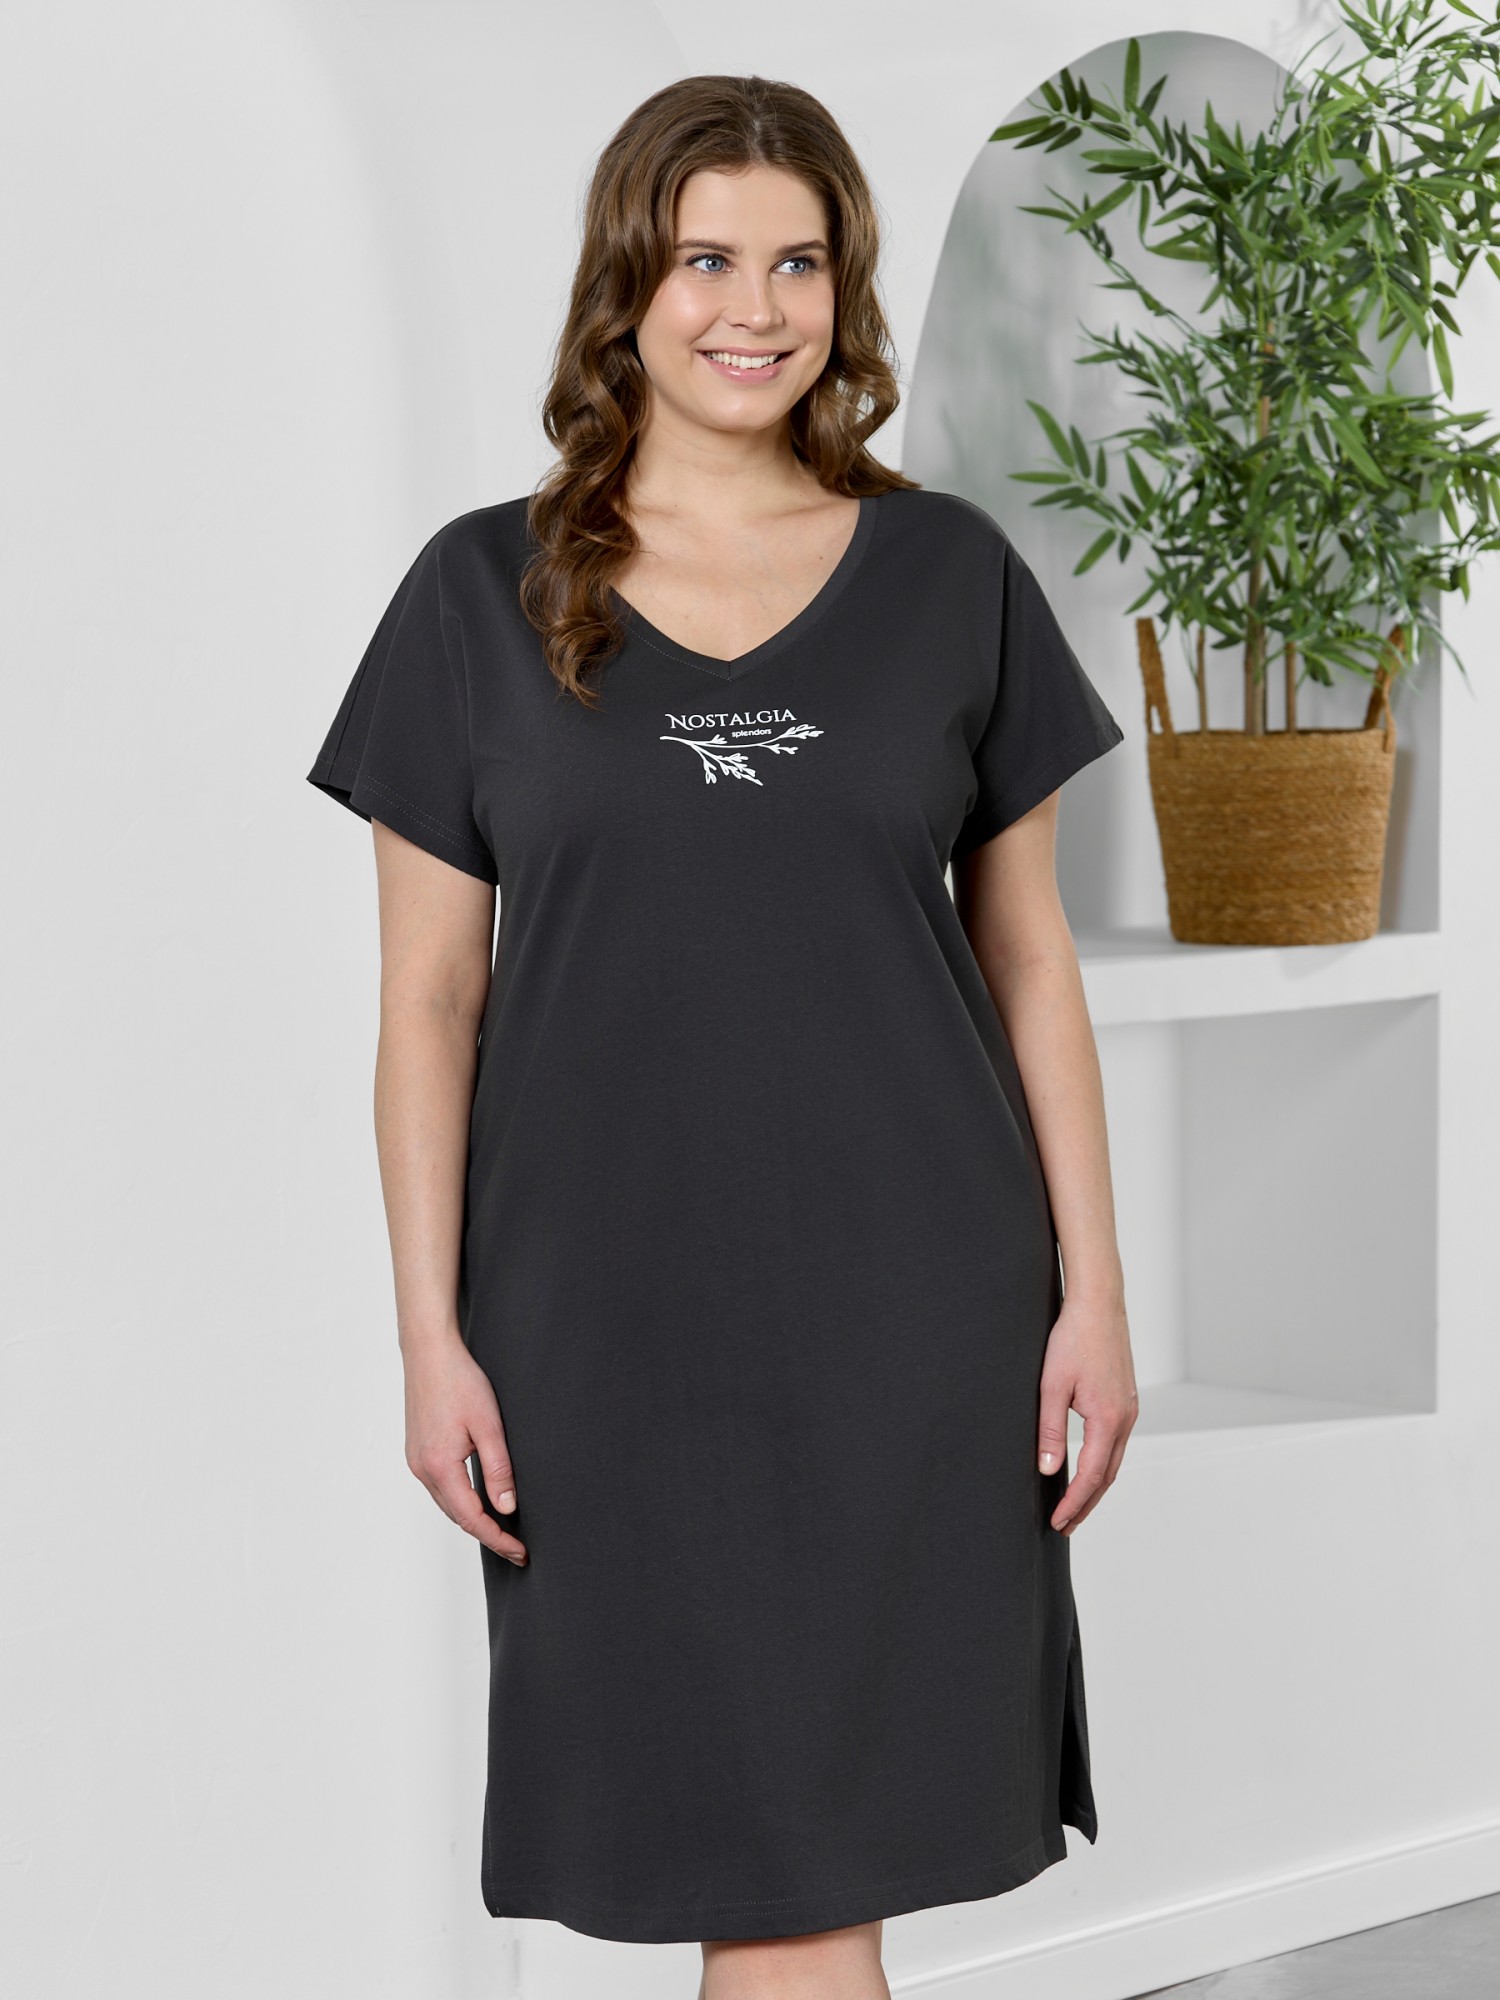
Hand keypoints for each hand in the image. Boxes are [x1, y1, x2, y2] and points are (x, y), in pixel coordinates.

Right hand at [402, 1333, 527, 1564]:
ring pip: (448, 1504)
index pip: (472, 1518)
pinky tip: (479, 1499)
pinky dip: (460, 1501)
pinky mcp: (417, 1452)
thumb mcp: (488, 1425)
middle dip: (488, 1534)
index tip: (520, 1551)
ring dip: (473, 1519)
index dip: (497, 1538)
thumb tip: (507, 1508)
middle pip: (457, 1517)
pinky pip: (440, 1488)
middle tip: (517, 1547)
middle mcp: (423, 1470)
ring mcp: (416, 1462)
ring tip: (502, 1528)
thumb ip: (498, 1468)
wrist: (429, 1353)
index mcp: (440, 1466)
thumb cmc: (460, 1381)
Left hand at [1036, 1291, 1136, 1535]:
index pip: (1092, 1476)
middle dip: (1086, 1503)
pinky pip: (1117, 1442)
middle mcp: (1126, 1419)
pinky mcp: (1127, 1399)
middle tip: (1066, 1525)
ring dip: (1096, 1486)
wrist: (1098, 1304)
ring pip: (1115, 1460)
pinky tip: (1089, 1466)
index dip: (1074, 1503)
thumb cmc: (1073, 1339)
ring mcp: (1130, 1409)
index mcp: (1108, 1419)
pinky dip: (1104, 1463)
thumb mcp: (1052, 1385)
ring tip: (1075, 1504)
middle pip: (1108, 1476)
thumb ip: (1051, 1430)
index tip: (1059, 1522)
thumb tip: (1049, 1470)